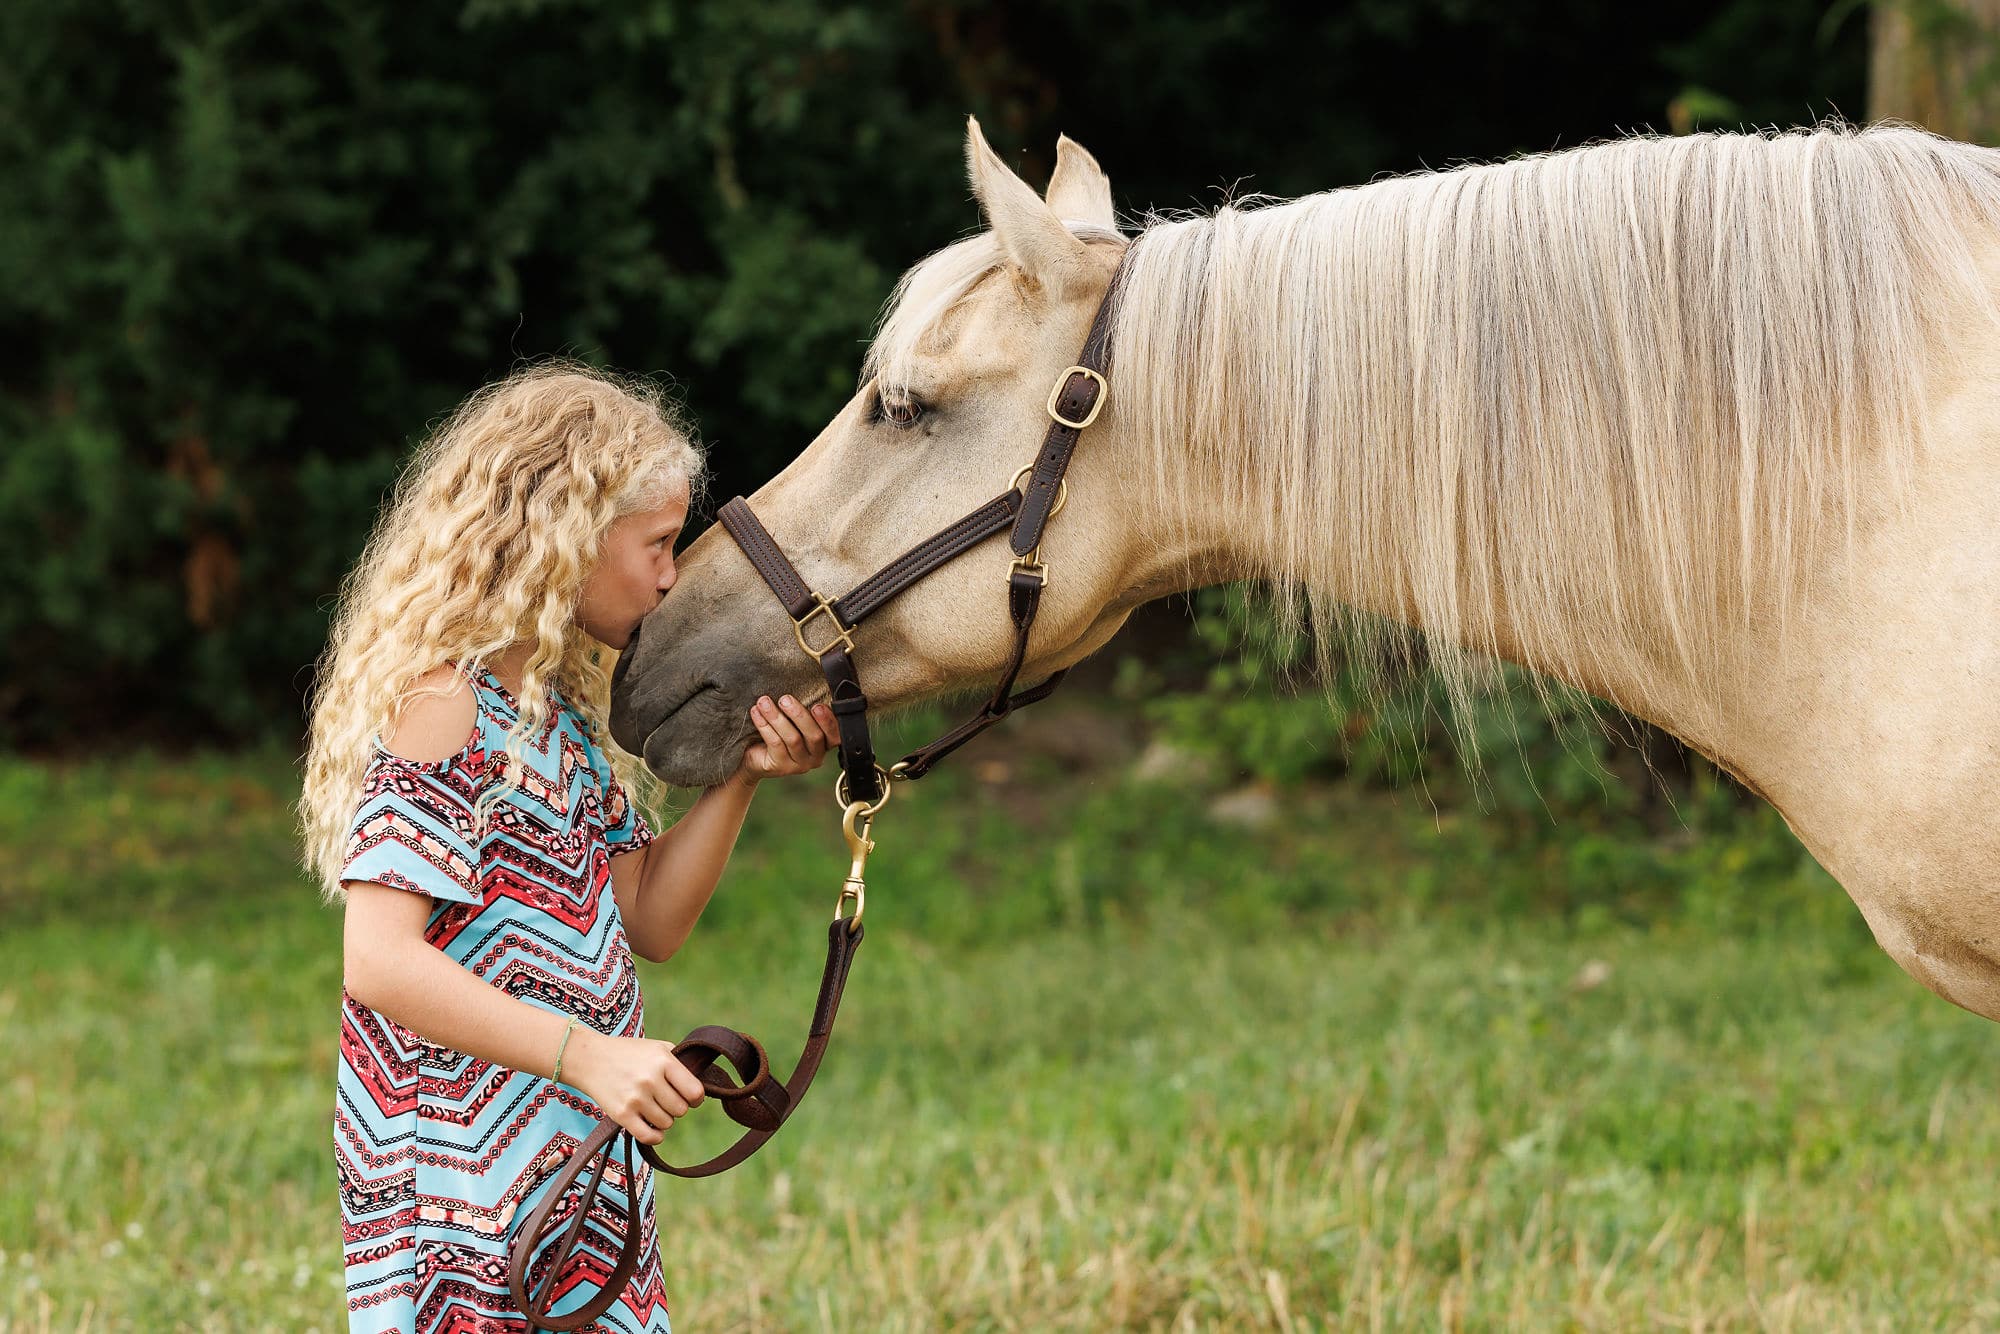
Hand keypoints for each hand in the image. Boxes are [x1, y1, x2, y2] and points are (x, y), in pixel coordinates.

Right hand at [561, 1029, 705, 1145]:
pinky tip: (653, 1129)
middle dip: (677, 1107)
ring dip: (663, 1119)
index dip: (696, 1098)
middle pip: (681, 1110)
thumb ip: (679, 1063)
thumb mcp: (657, 1047)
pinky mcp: (621, 1114)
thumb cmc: (629, 1053)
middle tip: (665, 1100)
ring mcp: (635, 1098)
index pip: (695, 1092)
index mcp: (663, 1061)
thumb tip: (701, 1084)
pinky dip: (656, 1136)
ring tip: (653, 1107)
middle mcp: (650, 1079)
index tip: (690, 1097)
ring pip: (667, 1123)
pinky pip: (649, 1136)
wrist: (589, 1058)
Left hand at [733, 694, 838, 785]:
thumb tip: (807, 684)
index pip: (834, 735)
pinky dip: (765, 726)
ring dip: (777, 717)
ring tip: (764, 702)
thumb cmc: (780, 733)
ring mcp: (799, 764)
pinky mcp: (780, 766)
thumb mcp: (796, 722)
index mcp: (825, 744)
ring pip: (793, 739)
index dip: (828, 721)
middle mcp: (815, 757)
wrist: (756, 757)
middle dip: (799, 715)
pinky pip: (775, 743)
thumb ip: (806, 711)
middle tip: (784, 699)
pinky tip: (756, 713)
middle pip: (814, 736)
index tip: (817, 706)